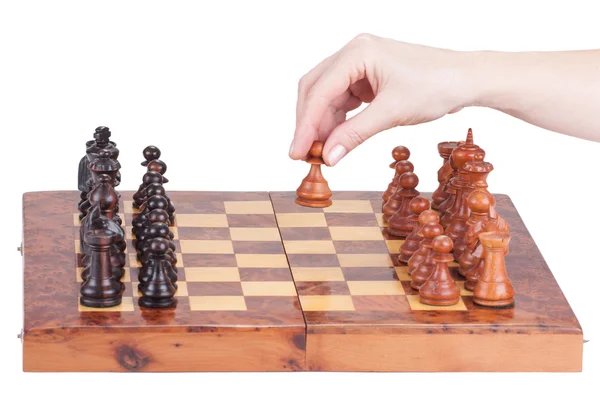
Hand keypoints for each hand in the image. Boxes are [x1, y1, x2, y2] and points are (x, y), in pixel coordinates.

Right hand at [290, 34, 473, 165]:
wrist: (465, 79)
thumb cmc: (436, 86)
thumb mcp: (392, 113)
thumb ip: (355, 134)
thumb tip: (328, 157)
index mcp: (358, 52)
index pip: (320, 91)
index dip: (305, 125)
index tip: (297, 152)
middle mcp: (354, 53)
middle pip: (316, 90)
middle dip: (309, 123)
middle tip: (304, 154)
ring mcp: (360, 64)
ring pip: (327, 96)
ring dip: (322, 124)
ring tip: (321, 151)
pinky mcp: (367, 77)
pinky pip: (342, 100)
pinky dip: (337, 120)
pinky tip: (336, 139)